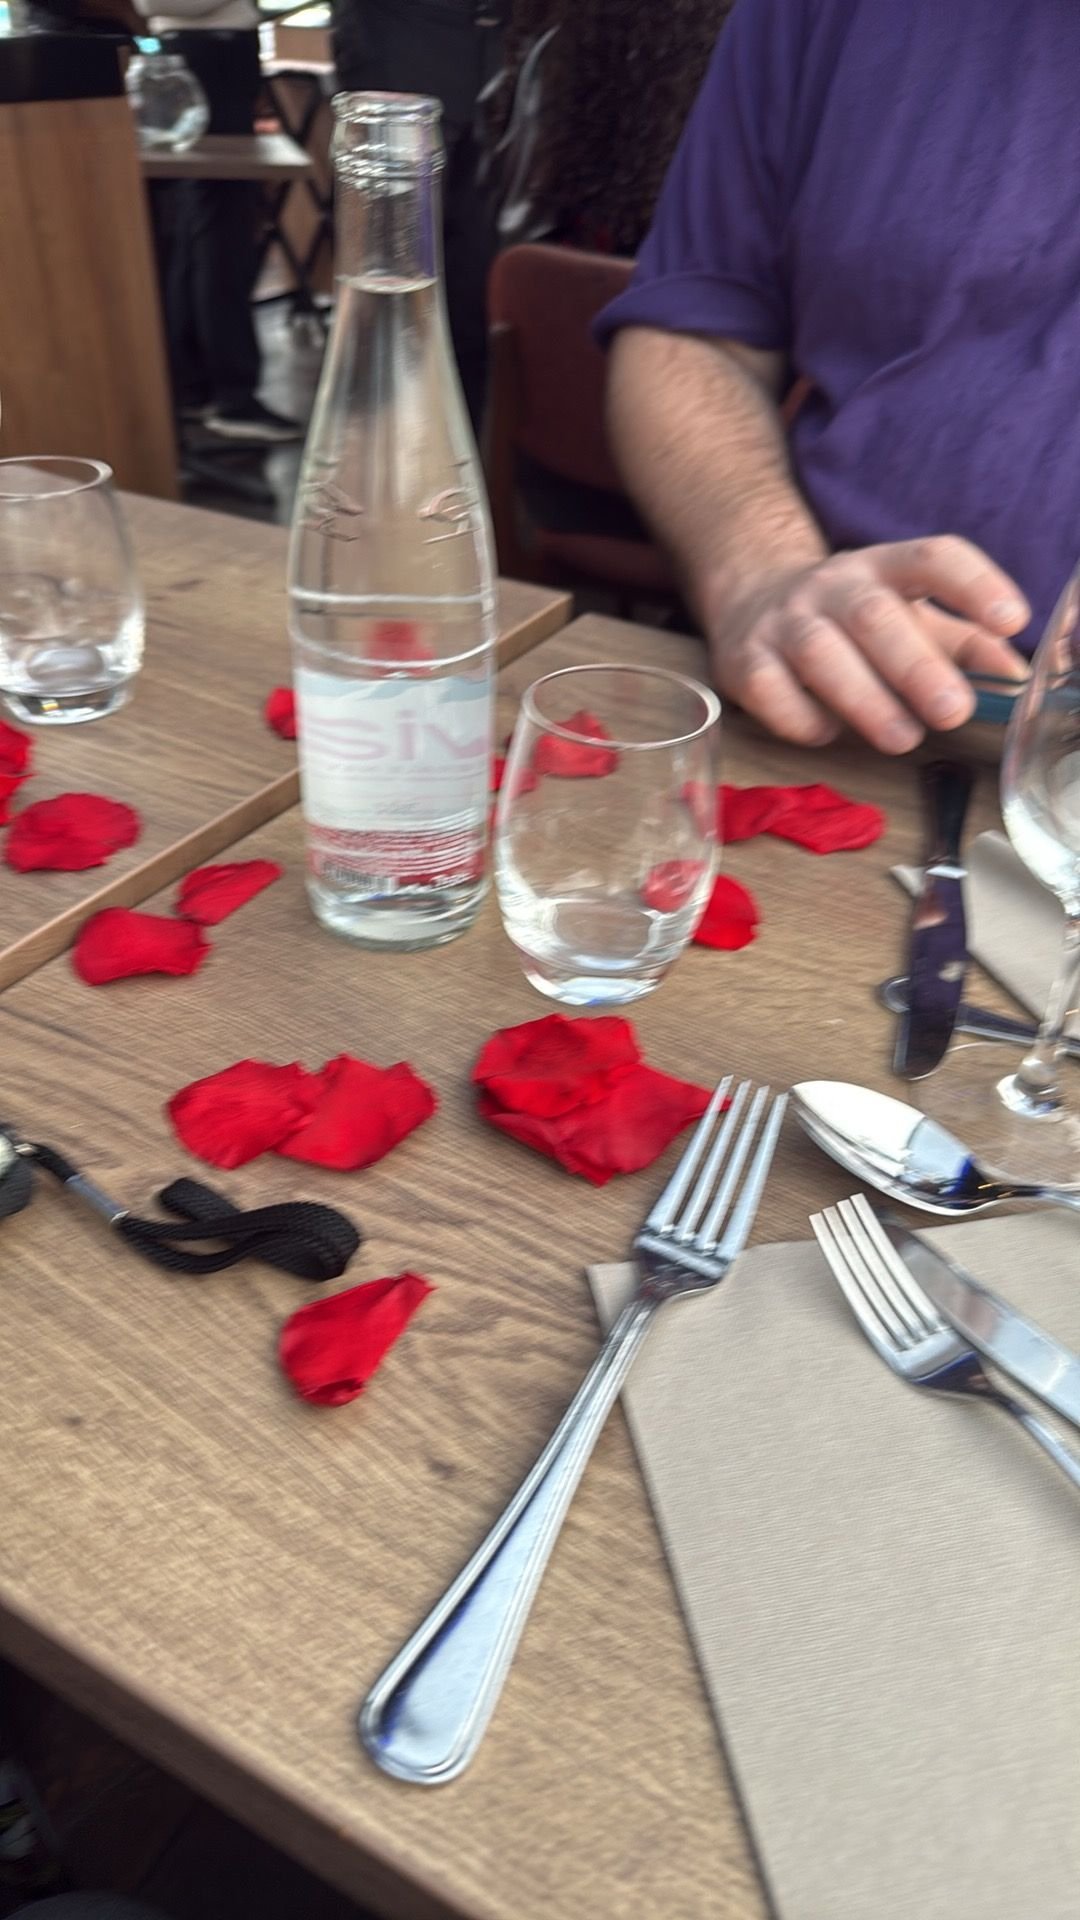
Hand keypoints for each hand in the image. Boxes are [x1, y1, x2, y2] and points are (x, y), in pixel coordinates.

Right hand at [705, 537, 1030, 752]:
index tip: (1011, 619)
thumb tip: (1014, 677)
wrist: (752, 595)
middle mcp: (831, 585)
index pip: (933, 558)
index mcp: (884, 567)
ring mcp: (783, 620)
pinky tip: (830, 734)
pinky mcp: (744, 660)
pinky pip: (771, 691)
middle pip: (874, 615)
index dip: (974, 584)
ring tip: (903, 738)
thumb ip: (965, 644)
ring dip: (864, 699)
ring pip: (819, 652)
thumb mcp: (912, 616)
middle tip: (953, 711)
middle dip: (916, 666)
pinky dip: (802, 718)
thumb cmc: (851, 617)